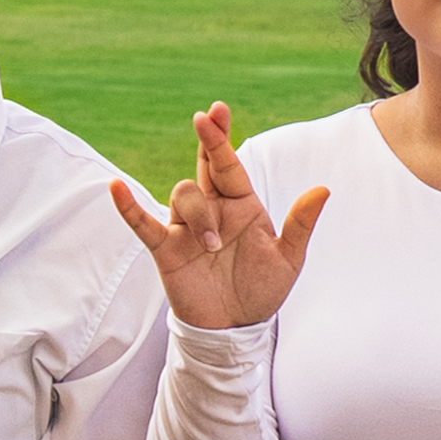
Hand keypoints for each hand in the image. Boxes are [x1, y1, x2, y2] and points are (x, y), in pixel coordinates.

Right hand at [108, 103, 328, 330]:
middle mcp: (212, 209)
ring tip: (214, 247)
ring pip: (183, 196)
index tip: (217, 111)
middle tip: (205, 119)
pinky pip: (143, 224)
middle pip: (204, 166)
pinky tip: (117, 189)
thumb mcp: (288, 258)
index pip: (229, 164)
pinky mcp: (166, 249)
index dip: (221, 138)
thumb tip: (323, 189)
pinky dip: (129, 207)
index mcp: (241, 205)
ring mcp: (186, 227)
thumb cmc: (262, 290)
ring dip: (198, 216)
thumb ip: (301, 224)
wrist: (235, 328)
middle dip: (207, 142)